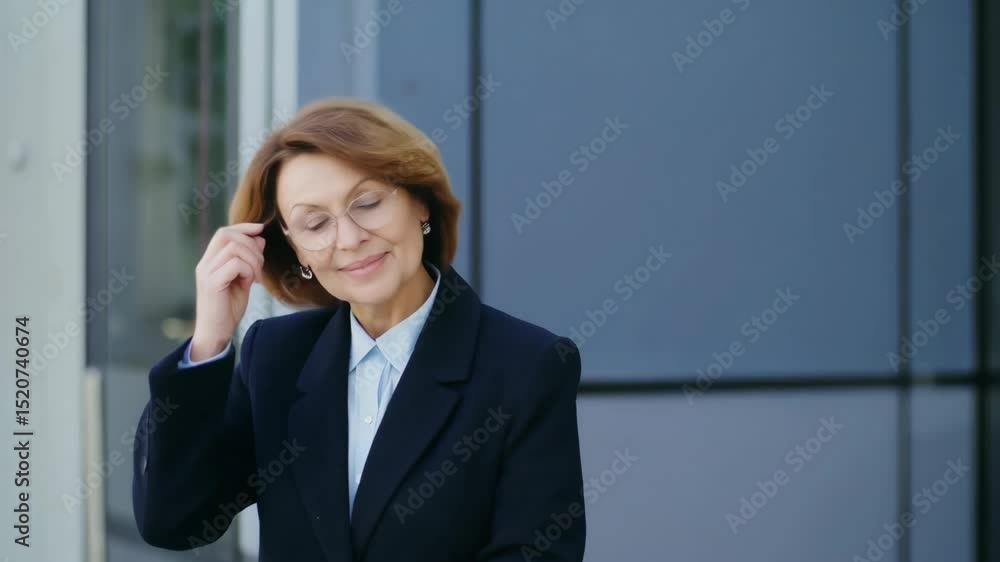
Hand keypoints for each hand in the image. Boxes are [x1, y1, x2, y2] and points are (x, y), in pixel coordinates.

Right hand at [190, 223, 266, 360]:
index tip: (260, 228)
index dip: (243, 227)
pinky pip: (235, 264)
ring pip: (234, 248)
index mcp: (210, 261)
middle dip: (251, 245)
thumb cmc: (228, 309)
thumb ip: (249, 260)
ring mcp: (206, 272)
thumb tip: (259, 238)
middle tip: (259, 265)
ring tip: (254, 277)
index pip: (223, 232)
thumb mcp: (243, 280)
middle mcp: (205, 263)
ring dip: (252, 260)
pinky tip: (249, 284)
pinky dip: (248, 271)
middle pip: (227, 235)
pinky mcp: (212, 283)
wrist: (215, 333)